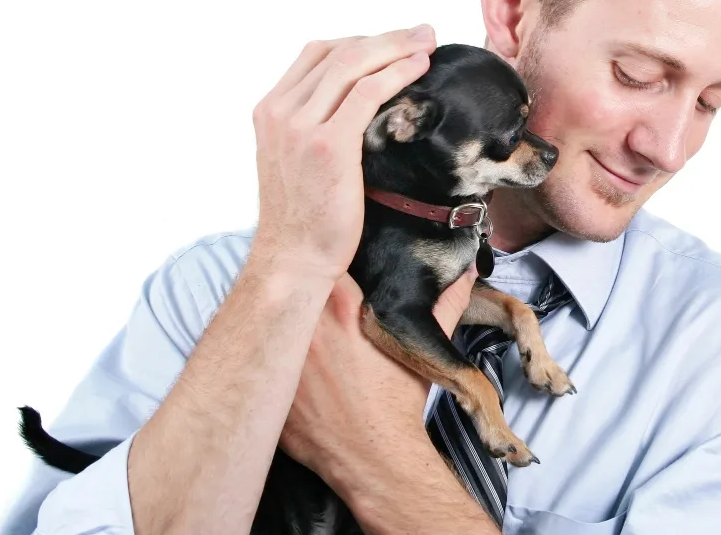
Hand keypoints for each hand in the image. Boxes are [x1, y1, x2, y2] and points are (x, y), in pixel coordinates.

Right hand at [247, 25, 436, 282]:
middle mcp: (280, 111)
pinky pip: (368, 92)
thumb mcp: (296, 163)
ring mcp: (300, 126)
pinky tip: (420, 68)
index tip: (393, 44)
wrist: (293, 261)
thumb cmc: (305, 221)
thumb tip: (357, 110)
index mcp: (269, 111)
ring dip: (397, 46)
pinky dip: (397, 73)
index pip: (316, 54)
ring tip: (428, 42)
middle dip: (386, 37)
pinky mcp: (328, 145)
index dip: (360, 42)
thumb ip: (315, 128)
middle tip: (422, 33)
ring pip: (354, 63)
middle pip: (337, 51)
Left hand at [279, 265, 478, 481]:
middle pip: (288, 287)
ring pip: (266, 322)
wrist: (374, 458)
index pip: (319, 263)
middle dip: (295, 291)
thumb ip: (444, 307)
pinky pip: (256, 363)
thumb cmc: (396, 405)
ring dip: (276, 325)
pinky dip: (264, 363)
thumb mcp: (421, 352)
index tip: (325, 275)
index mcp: (341, 306)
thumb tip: (464, 277)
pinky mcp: (263, 385)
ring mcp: (279, 355)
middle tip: (307, 307)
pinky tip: (278, 374)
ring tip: (298, 343)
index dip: (321, 266)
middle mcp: (305, 324)